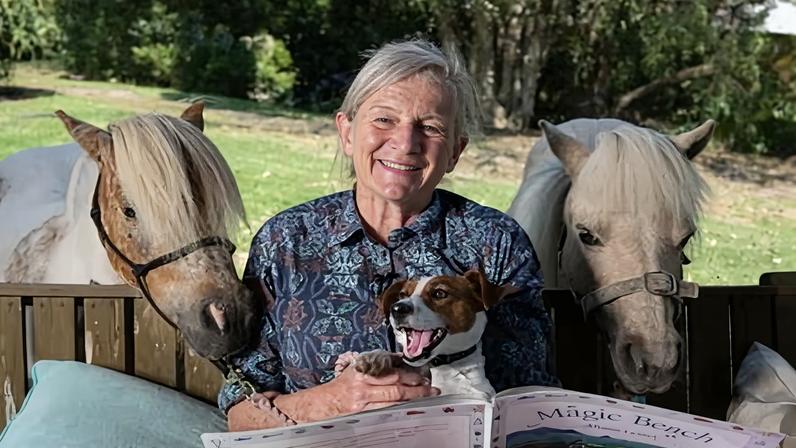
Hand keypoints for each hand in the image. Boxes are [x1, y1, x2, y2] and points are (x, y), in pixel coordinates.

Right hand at [274, 357, 438, 422]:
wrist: (319, 405)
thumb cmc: (338, 388)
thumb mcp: (353, 370)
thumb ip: (372, 366)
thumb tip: (396, 361)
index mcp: (361, 370)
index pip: (390, 369)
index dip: (408, 371)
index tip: (420, 373)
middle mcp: (362, 384)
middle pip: (395, 384)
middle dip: (415, 385)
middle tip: (430, 387)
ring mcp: (363, 401)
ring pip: (393, 399)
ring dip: (412, 397)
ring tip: (426, 396)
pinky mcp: (362, 414)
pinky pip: (385, 411)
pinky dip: (399, 409)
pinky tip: (409, 408)